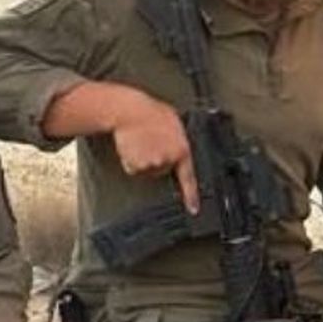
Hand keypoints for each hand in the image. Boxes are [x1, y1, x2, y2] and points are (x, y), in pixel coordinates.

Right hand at [111, 91, 198, 214]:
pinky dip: (131, 159)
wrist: (130, 111)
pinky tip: (132, 144)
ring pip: (147, 169)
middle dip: (157, 158)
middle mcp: (167, 160)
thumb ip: (178, 141)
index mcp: (182, 150)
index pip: (189, 178)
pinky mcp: (136, 166)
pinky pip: (134, 167)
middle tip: (152, 140)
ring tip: (142, 140)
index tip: (193, 210)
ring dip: (144, 158)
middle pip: (162, 169)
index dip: (191, 196)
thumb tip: (177, 148)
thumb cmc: (152, 113)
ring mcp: (151, 164)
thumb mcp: (174, 123)